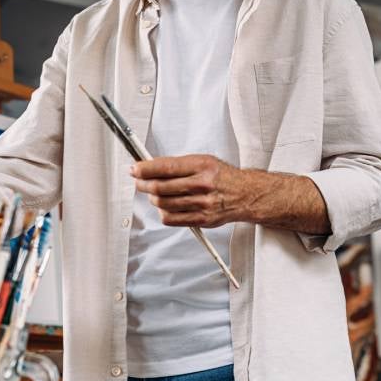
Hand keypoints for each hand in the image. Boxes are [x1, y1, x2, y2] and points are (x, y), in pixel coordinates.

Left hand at [130, 155, 248, 227]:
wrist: (245, 194)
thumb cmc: (223, 177)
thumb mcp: (204, 161)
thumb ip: (179, 164)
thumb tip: (151, 166)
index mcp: (202, 166)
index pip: (166, 167)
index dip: (145, 168)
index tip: (135, 169)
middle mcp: (202, 185)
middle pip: (160, 187)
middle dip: (143, 184)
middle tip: (139, 181)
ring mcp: (202, 204)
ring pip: (163, 203)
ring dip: (153, 198)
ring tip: (154, 193)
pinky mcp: (201, 219)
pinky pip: (171, 219)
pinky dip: (162, 212)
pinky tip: (165, 206)